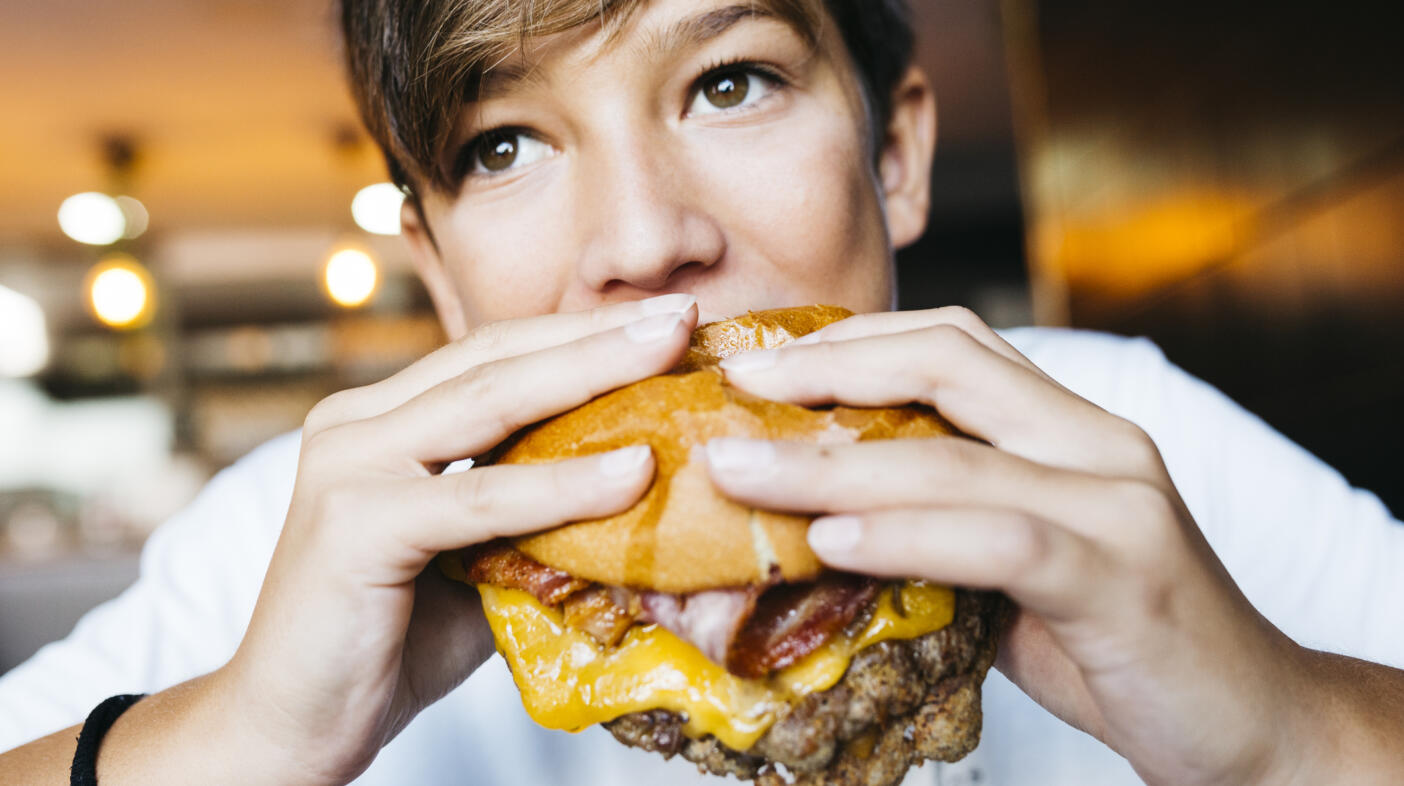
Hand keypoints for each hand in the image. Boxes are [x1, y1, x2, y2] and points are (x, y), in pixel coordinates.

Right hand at [224, 294, 698, 783]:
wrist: (291, 728)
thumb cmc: (392, 643)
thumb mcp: (479, 558)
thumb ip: (536, 515)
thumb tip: (645, 490)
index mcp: (381, 420)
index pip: (495, 356)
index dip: (580, 334)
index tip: (665, 319)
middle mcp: (356, 424)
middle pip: (496, 358)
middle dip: (597, 333)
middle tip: (684, 310)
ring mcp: (348, 465)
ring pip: (489, 403)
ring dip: (591, 372)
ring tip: (673, 351)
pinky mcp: (354, 523)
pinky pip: (479, 497)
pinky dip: (562, 484)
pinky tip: (632, 471)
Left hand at [704, 307, 1309, 785]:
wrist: (1248, 721)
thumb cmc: (1115, 641)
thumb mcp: (1015, 567)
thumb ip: (940, 528)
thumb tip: (811, 525)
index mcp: (1070, 427)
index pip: (952, 343)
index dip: (849, 341)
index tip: (760, 361)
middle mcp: (1098, 443)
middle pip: (948, 363)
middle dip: (828, 369)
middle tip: (736, 387)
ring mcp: (1117, 504)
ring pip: (954, 457)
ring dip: (831, 463)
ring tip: (741, 470)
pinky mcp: (1123, 577)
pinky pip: (1000, 538)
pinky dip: (907, 536)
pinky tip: (833, 544)